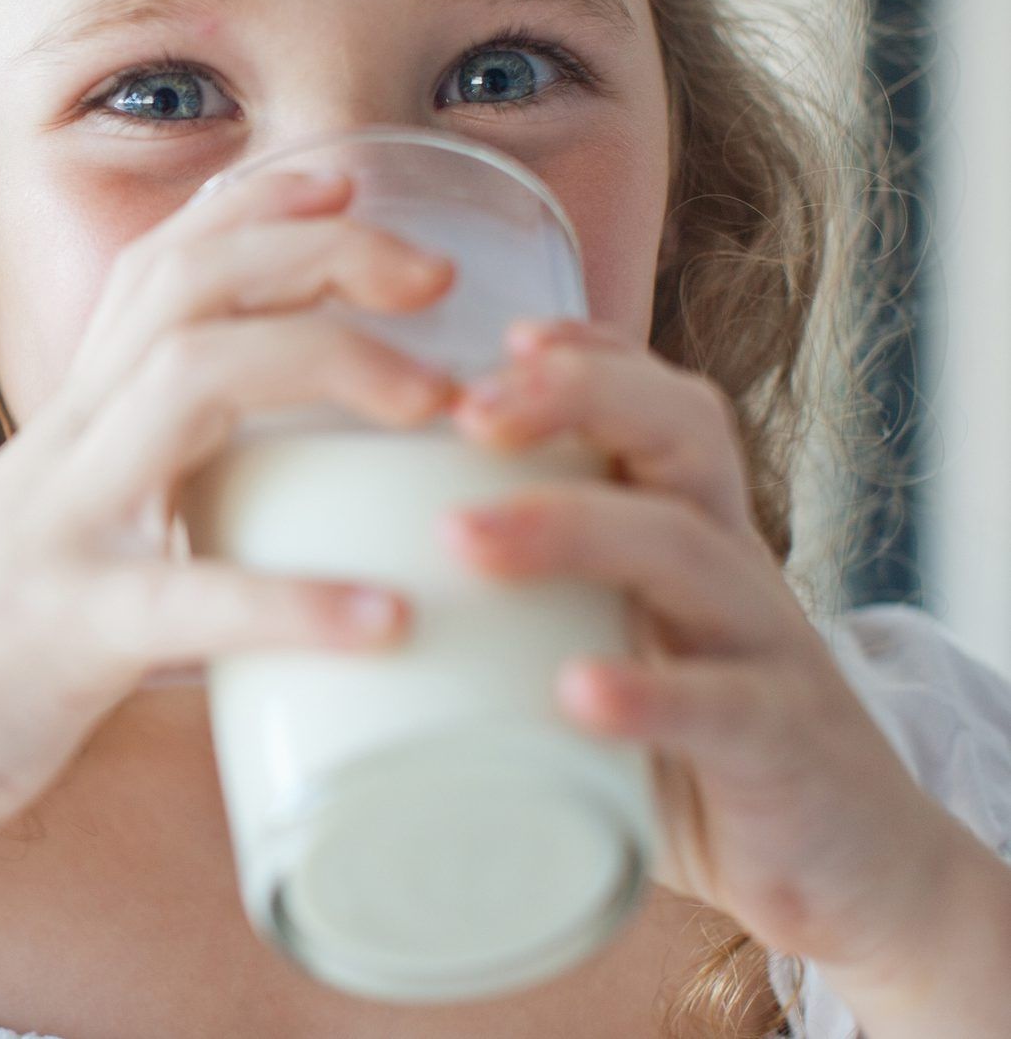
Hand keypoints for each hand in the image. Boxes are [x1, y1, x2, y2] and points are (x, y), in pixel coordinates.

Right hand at [0, 166, 455, 853]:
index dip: (257, 203)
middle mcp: (69, 443)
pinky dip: (289, 602)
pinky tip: (384, 620)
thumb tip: (283, 505)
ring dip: (324, 364)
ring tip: (438, 404)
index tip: (353, 175)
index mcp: (79, 418)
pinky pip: (183, 599)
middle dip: (317, 252)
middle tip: (437, 275)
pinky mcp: (63, 633)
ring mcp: (63, 527)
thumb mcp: (67, 527)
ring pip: (187, 384)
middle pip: (188, 286)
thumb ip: (156, 492)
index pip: (162, 264)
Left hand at [436, 317, 977, 974]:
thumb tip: (354, 600)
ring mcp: (763, 648)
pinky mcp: (780, 744)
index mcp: (687, 530)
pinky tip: (574, 689)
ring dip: (569, 528)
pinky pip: (721, 705)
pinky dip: (648, 693)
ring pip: (683, 548)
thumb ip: (524, 613)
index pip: (655, 405)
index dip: (590, 355)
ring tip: (464, 536)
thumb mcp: (614, 648)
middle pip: (678, 434)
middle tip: (466, 413)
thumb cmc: (694, 747)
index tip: (502, 339)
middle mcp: (731, 565)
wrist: (858, 873)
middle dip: (576, 398)